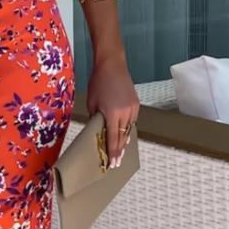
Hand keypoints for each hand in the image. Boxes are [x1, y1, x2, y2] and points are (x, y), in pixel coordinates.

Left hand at [86, 53, 139, 167]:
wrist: (112, 65)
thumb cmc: (98, 82)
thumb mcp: (92, 102)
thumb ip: (96, 118)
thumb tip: (99, 130)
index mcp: (112, 113)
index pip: (113, 138)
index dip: (113, 152)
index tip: (113, 163)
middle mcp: (125, 112)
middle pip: (122, 137)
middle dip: (119, 150)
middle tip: (116, 162)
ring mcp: (133, 108)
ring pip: (128, 129)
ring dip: (124, 139)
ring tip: (120, 151)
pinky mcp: (136, 104)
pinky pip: (132, 121)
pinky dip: (127, 128)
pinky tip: (124, 134)